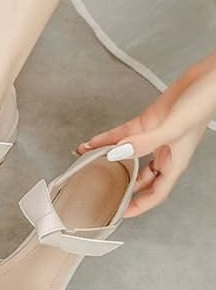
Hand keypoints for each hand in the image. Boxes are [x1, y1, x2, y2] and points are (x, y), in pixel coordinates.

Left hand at [76, 53, 215, 217]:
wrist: (209, 75)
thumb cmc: (203, 103)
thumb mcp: (172, 129)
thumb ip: (143, 143)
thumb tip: (117, 153)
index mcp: (174, 164)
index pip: (155, 194)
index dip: (139, 207)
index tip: (121, 214)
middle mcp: (162, 154)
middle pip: (138, 179)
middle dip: (120, 187)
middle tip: (100, 192)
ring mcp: (152, 138)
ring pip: (126, 156)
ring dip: (106, 160)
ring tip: (86, 164)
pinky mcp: (146, 122)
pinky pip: (122, 135)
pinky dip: (106, 140)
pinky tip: (92, 143)